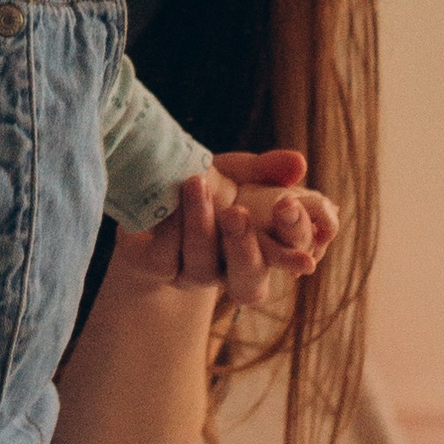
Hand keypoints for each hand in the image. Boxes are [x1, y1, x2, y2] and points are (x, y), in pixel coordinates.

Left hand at [109, 149, 338, 304]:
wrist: (144, 196)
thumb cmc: (203, 183)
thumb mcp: (235, 172)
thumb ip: (265, 169)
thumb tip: (299, 164)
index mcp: (262, 247)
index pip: (293, 251)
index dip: (296, 234)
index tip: (288, 203)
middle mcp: (232, 268)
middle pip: (250, 279)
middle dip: (245, 247)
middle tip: (238, 212)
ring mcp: (194, 274)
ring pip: (203, 266)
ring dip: (201, 226)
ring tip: (196, 183)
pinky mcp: (156, 269)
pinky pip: (165, 259)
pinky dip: (169, 227)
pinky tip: (167, 201)